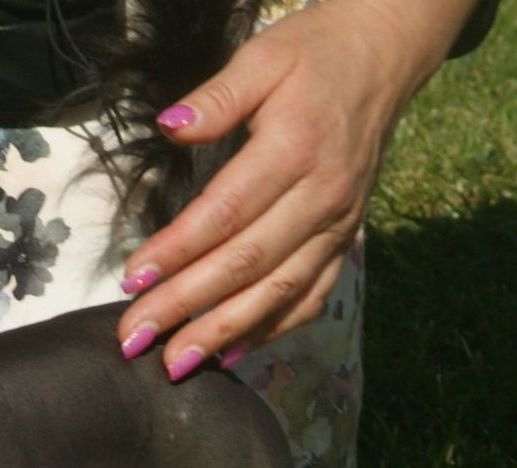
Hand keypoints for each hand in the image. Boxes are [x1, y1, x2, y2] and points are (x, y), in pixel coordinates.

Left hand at [116, 0, 478, 380]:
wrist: (384, 55)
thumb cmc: (313, 55)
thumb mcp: (262, 58)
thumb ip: (216, 97)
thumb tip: (170, 125)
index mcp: (294, 150)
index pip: (224, 213)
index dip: (176, 250)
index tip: (131, 280)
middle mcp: (320, 197)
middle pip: (244, 264)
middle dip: (185, 307)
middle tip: (134, 338)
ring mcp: (337, 225)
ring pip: (276, 292)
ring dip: (223, 334)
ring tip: (175, 363)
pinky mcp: (345, 241)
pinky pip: (310, 297)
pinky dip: (271, 330)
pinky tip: (231, 354)